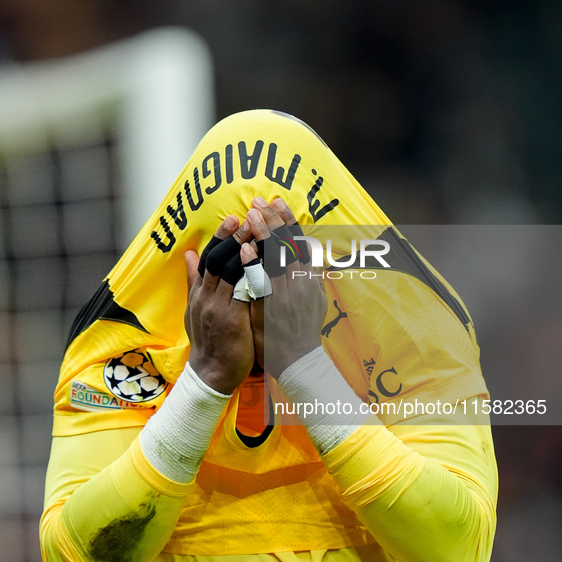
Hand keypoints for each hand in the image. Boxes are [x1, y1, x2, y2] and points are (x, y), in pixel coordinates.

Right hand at [184, 216, 254, 393]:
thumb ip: (194, 280)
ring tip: (258, 231)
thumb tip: (189, 253)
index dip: (221, 237)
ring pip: (230, 271)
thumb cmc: (209, 341)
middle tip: (249, 216)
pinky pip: (243, 292)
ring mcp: (217, 308)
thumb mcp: (196, 309)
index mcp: (199, 293)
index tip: (233, 218)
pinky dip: (253, 276)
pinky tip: (265, 263)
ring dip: (245, 249)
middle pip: (219, 259)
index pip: (209, 257)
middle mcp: (206, 297)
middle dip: (234, 236)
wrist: (211, 375)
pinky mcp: (231, 321)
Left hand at [242, 197, 326, 377]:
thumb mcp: (317, 297)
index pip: (298, 241)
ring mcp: (284, 295)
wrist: (299, 360)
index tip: (277, 202)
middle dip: (272, 220)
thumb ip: (313, 273)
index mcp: (308, 277)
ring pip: (273, 259)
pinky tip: (245, 250)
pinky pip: (261, 284)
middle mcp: (298, 282)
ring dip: (262, 235)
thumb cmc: (305, 328)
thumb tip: (313, 249)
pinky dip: (254, 266)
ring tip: (251, 216)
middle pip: (285, 245)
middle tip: (259, 201)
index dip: (287, 220)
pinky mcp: (270, 309)